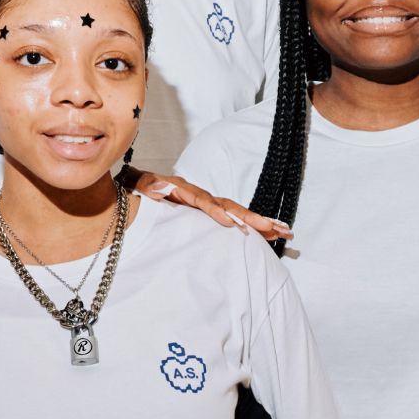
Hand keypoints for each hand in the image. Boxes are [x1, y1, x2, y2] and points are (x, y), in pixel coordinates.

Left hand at [123, 167, 293, 241]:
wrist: (135, 186)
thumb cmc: (136, 188)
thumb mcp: (137, 184)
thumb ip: (147, 185)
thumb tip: (160, 187)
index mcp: (185, 190)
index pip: (204, 201)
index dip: (216, 211)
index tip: (228, 223)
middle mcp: (201, 196)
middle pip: (229, 206)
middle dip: (250, 217)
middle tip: (271, 226)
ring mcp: (208, 204)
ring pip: (238, 212)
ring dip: (260, 222)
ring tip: (284, 230)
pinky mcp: (210, 213)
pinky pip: (234, 219)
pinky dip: (253, 226)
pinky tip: (272, 235)